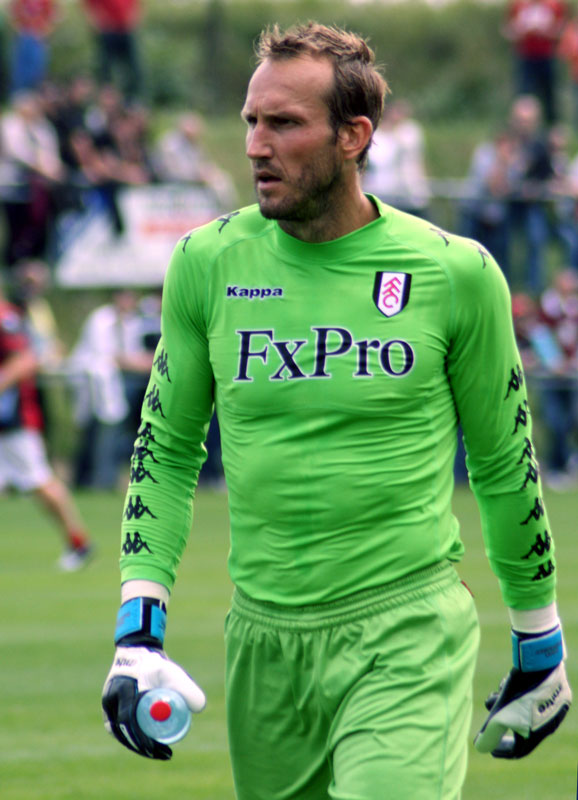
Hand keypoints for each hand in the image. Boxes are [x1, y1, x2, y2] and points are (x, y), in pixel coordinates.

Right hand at [102, 646, 205, 759]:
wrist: (137, 650)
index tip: (157, 748)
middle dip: (142, 747)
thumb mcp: (172, 671)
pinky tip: (148, 742)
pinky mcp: (111, 707)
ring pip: (121, 732)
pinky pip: (121, 727)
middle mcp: (111, 700)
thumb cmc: (154, 662)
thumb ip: (186, 687)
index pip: (129, 722)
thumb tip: (199, 708)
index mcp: (123, 691)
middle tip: (163, 754)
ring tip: (159, 751)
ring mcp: (108, 704)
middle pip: (124, 732)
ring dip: (138, 743)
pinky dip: (134, 735)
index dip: (141, 739)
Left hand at [474, 625, 570, 757]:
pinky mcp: (552, 689)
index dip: (502, 750)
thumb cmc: (519, 691)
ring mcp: (552, 705)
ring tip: (495, 693)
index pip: (519, 750)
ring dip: (505, 703)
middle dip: (501, 722)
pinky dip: (515, 693)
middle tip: (491, 722)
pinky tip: (506, 682)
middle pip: (520, 727)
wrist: (541, 662)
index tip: (490, 749)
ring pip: (523, 708)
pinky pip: (532, 696)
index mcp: (538, 733)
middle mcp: (548, 722)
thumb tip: (479, 747)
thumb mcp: (500, 715)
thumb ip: (490, 734)